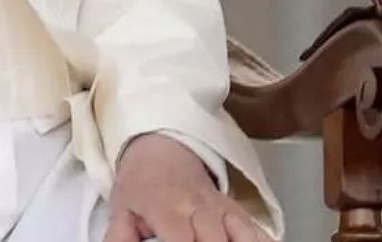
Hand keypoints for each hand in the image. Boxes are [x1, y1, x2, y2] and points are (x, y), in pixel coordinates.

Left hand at [105, 134, 262, 241]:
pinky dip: (262, 240)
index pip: (181, 239)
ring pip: (242, 233)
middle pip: (215, 240)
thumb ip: (119, 236)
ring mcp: (221, 207)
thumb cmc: (141, 184)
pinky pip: (257, 229)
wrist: (161, 148)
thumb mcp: (121, 208)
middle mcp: (198, 207)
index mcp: (167, 207)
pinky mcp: (236, 209)